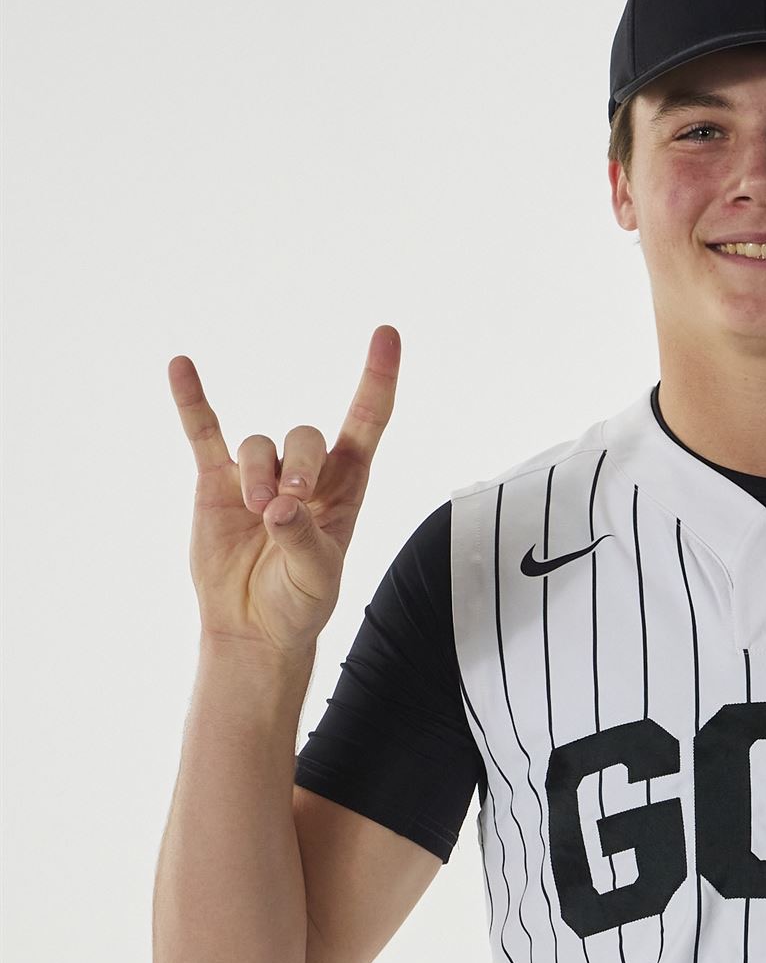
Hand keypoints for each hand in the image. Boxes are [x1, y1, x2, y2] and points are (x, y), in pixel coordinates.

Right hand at [169, 325, 399, 658]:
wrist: (254, 628)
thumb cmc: (299, 602)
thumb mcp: (317, 577)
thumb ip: (303, 539)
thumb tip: (280, 507)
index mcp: (345, 489)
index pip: (367, 422)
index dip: (377, 380)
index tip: (387, 334)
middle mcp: (304, 474)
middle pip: (305, 436)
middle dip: (298, 465)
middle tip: (286, 503)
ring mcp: (259, 475)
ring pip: (259, 444)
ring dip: (257, 473)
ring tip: (256, 512)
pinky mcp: (217, 483)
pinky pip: (203, 433)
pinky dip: (192, 401)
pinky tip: (181, 367)